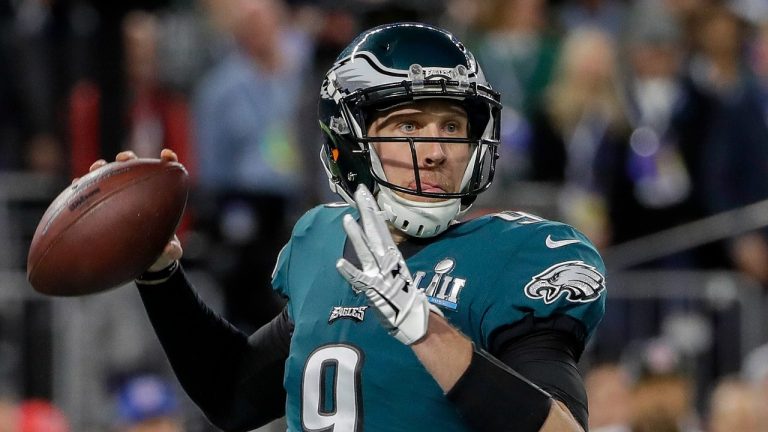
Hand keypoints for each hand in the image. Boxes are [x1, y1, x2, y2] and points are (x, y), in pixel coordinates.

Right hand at [80, 149, 183, 272]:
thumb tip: (171, 248)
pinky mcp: (99, 205)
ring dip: (102, 167)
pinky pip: (89, 193)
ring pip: (109, 175)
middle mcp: (137, 192)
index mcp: (158, 197)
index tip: (166, 155)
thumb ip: (172, 252)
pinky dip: (83, 187)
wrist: (137, 262)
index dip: (167, 160)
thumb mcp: (166, 254)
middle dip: (128, 158)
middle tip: (125, 159)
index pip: (164, 172)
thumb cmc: (156, 252)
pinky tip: (76, 184)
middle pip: (133, 167)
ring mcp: (117, 196)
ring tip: (97, 167)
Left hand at [336, 185, 441, 344]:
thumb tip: (380, 242)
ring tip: (346, 219)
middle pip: (376, 231)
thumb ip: (387, 255)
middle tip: (360, 191)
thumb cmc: (403, 296)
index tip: (364, 192)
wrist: (414, 319)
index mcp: (392, 254)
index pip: (380, 226)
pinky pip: (360, 280)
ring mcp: (381, 274)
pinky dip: (350, 272)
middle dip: (367, 210)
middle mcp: (387, 260)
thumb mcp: (396, 270)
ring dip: (356, 236)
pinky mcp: (374, 291)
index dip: (371, 209)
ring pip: (367, 251)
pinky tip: (338, 263)